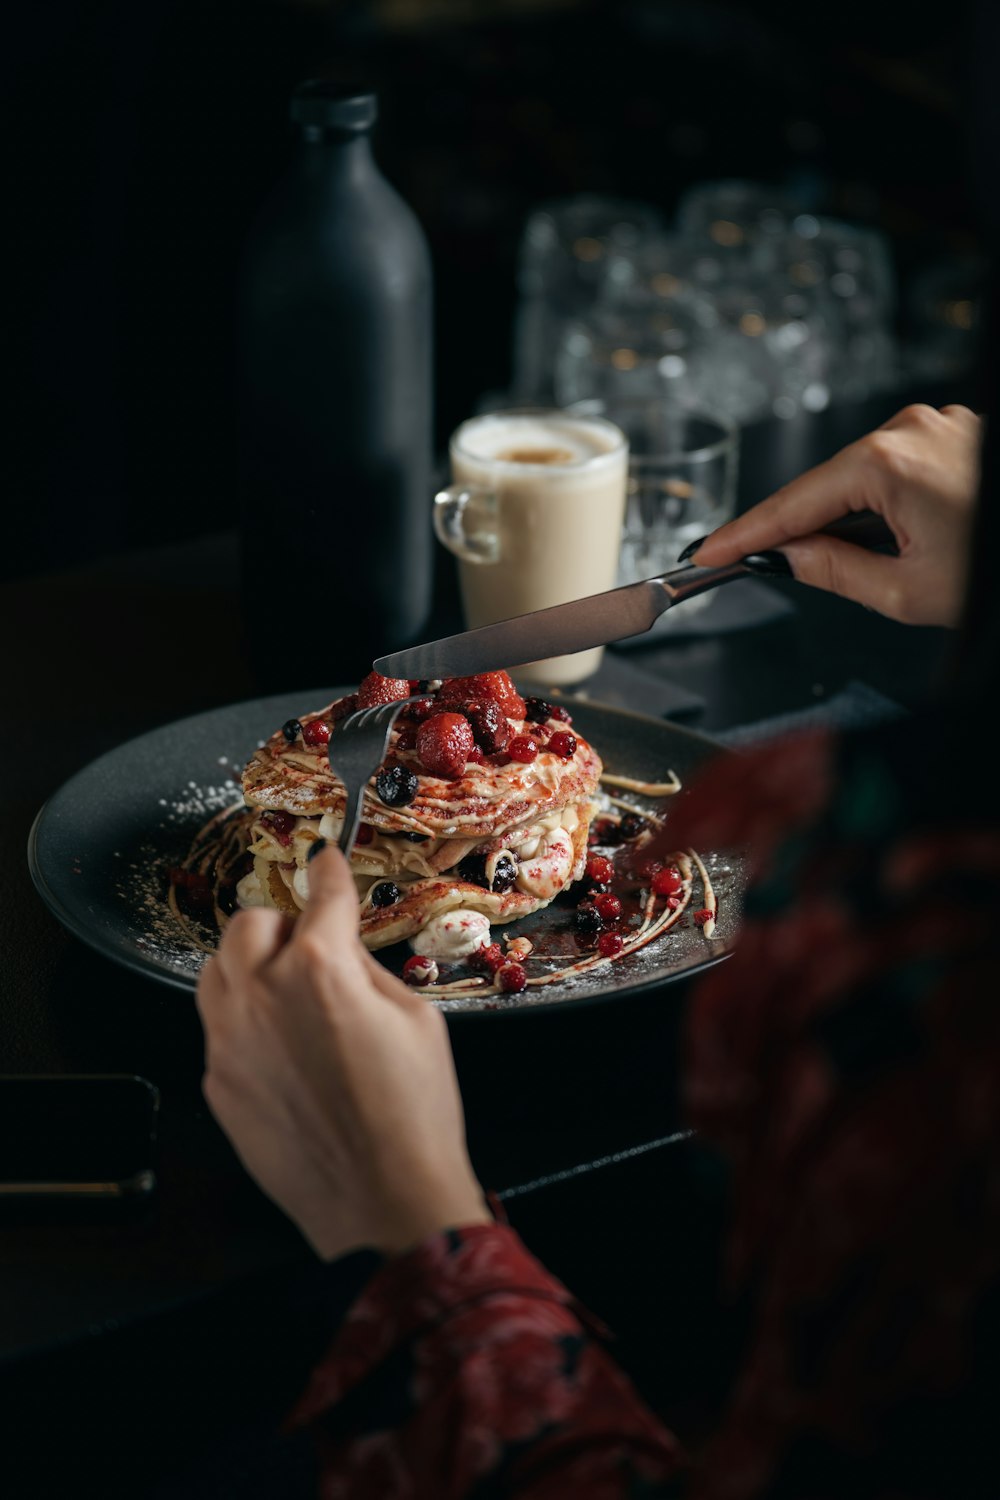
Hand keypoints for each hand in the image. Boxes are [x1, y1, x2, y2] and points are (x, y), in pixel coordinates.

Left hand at [195, 843, 491, 1260]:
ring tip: (286, 987)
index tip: (325, 860)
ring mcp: (229, 1041)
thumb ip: (366, 968)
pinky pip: (219, 1030)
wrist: (382, 1199)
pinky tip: (284, 1048)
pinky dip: (245, 1023)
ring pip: (216, 971)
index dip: (327, 871)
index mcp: (318, 968)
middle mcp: (261, 996)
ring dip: (249, 965)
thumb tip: (344, 946)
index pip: (320, 894)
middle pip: (249, 923)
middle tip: (310, 939)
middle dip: (282, 921)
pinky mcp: (217, 1083)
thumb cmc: (413, 1113)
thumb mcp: (415, 1018)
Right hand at [689, 403, 981, 625]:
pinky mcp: (955, 434)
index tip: (707, 553)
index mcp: (889, 462)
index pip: (793, 504)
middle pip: (824, 486)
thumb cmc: (996, 571)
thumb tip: (787, 558)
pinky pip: (896, 468)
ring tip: (858, 563)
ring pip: (860, 478)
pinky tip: (894, 538)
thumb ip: (833, 571)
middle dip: (796, 529)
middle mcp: (910, 429)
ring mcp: (937, 426)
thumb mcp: (907, 592)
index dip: (745, 534)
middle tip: (758, 568)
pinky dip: (881, 504)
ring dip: (846, 519)